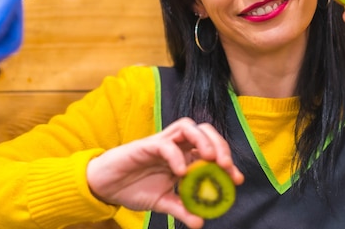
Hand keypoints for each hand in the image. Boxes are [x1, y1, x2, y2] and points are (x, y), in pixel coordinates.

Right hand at [86, 117, 243, 228]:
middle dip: (220, 145)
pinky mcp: (146, 145)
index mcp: (184, 156)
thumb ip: (181, 209)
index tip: (237, 179)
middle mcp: (176, 145)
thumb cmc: (135, 188)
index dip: (227, 162)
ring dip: (202, 139)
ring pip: (188, 126)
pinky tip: (180, 171)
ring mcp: (162, 142)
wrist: (107, 187)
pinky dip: (176, 155)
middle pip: (204, 131)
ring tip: (210, 158)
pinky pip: (165, 143)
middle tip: (227, 165)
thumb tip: (200, 222)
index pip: (211, 151)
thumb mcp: (162, 202)